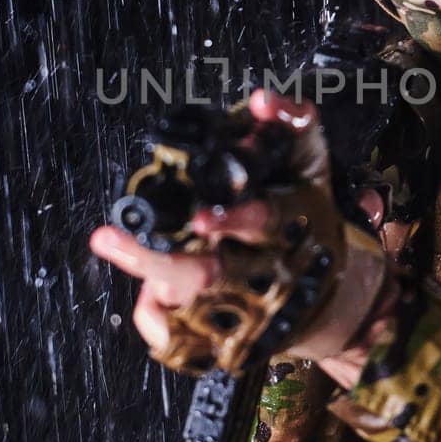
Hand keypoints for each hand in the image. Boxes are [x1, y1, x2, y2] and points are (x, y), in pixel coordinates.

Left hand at [91, 89, 392, 372]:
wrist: (328, 296)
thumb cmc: (309, 217)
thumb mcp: (311, 163)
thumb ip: (292, 122)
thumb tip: (260, 99)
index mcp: (290, 227)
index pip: (263, 221)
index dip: (233, 221)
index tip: (200, 219)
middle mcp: (265, 273)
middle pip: (207, 273)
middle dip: (162, 262)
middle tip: (112, 239)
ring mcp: (243, 311)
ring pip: (184, 308)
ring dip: (146, 283)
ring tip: (111, 246)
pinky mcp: (224, 342)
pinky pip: (177, 337)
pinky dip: (156, 317)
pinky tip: (151, 294)